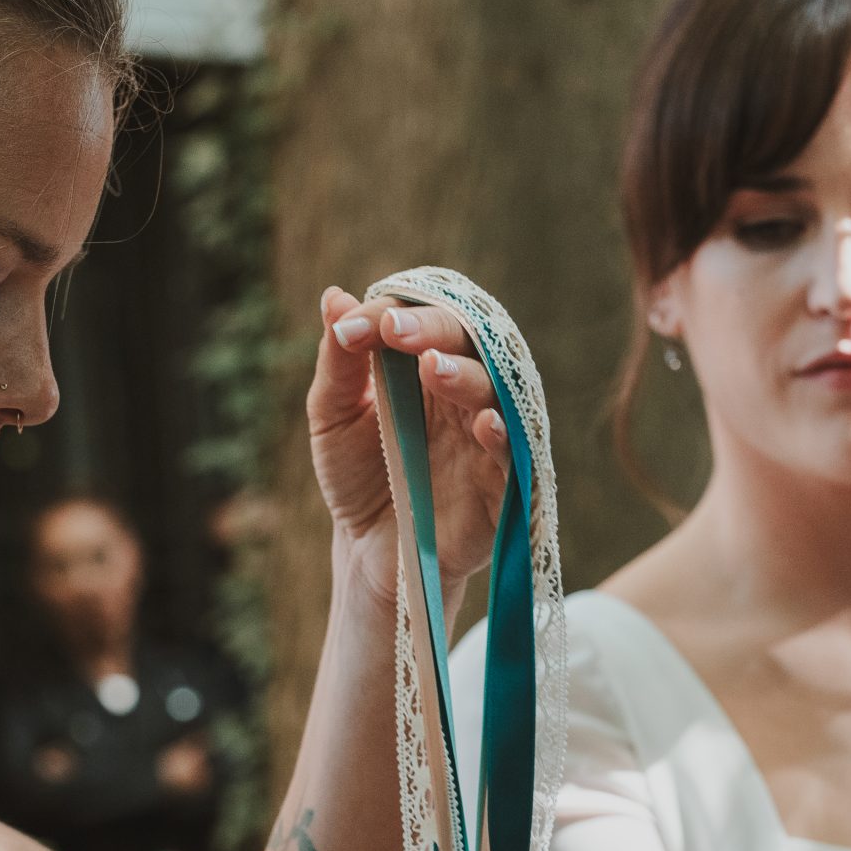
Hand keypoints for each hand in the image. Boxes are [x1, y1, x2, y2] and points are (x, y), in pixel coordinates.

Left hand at [305, 285, 512, 614]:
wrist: (367, 553)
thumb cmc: (358, 479)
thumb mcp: (333, 418)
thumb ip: (338, 363)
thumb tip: (335, 297)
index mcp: (429, 369)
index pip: (425, 320)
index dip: (394, 314)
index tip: (353, 326)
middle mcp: (466, 396)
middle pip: (471, 343)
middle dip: (434, 330)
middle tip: (397, 330)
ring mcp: (488, 439)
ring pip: (499, 392)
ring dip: (468, 376)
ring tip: (432, 367)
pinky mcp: (505, 489)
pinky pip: (517, 457)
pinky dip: (503, 437)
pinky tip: (483, 423)